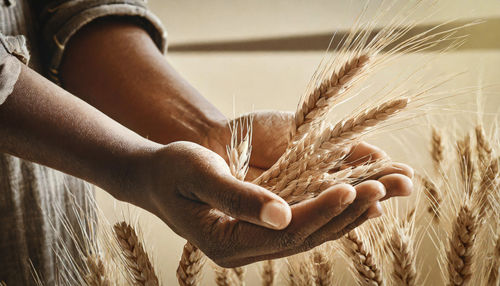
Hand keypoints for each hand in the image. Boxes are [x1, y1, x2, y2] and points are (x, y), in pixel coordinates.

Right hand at [130, 141, 411, 266]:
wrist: (156, 178)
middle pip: (304, 237)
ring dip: (346, 214)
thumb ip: (238, 196)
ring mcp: (253, 242)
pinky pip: (302, 223)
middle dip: (344, 213)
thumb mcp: (199, 174)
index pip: (284, 233)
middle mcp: (244, 249)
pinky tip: (355, 199)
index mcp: (226, 241)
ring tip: (382, 193)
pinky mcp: (260, 229)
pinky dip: (330, 210)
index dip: (319, 211)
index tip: (350, 189)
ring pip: (309, 233)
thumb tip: (283, 214)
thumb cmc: (171, 170)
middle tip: (383, 189)